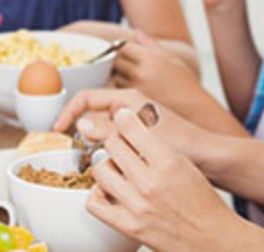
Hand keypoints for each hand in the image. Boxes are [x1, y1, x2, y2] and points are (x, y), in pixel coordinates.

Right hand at [53, 88, 201, 156]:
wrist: (207, 156)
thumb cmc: (181, 141)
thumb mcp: (140, 134)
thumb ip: (110, 128)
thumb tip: (81, 124)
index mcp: (127, 98)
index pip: (86, 97)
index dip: (68, 112)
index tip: (56, 130)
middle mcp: (129, 107)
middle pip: (91, 114)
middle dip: (78, 130)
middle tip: (70, 150)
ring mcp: (133, 123)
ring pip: (101, 131)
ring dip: (90, 143)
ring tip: (86, 160)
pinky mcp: (138, 138)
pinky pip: (113, 142)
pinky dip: (104, 151)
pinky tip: (105, 165)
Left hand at [86, 107, 244, 249]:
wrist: (213, 239)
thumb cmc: (203, 203)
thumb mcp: (185, 165)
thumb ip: (158, 147)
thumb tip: (133, 129)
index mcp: (168, 162)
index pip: (130, 128)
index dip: (123, 120)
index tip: (121, 119)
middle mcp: (150, 182)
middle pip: (111, 145)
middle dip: (113, 142)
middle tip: (118, 145)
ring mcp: (138, 205)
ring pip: (100, 170)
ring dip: (105, 166)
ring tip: (114, 168)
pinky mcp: (129, 226)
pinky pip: (95, 203)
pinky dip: (97, 194)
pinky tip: (108, 191)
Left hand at [111, 30, 200, 103]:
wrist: (194, 108)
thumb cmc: (185, 82)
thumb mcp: (171, 59)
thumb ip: (150, 44)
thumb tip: (136, 32)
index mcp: (150, 58)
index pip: (122, 46)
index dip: (120, 47)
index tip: (123, 50)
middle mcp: (141, 73)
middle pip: (115, 61)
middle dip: (116, 60)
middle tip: (124, 63)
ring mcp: (137, 89)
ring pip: (115, 78)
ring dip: (118, 75)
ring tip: (131, 78)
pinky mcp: (135, 103)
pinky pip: (121, 92)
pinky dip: (122, 89)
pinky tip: (134, 90)